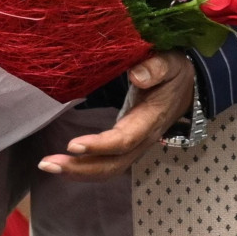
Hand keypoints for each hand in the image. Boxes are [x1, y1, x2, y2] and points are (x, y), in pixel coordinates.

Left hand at [36, 51, 194, 180]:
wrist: (189, 86)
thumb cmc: (175, 72)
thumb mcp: (171, 63)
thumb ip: (156, 67)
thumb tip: (136, 75)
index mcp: (150, 120)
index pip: (124, 140)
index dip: (99, 145)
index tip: (72, 145)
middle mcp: (142, 139)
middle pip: (113, 164)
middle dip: (80, 169)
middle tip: (47, 164)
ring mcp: (135, 144)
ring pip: (109, 168)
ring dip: (78, 171)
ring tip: (47, 165)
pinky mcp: (127, 143)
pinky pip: (107, 163)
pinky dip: (85, 167)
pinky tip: (63, 164)